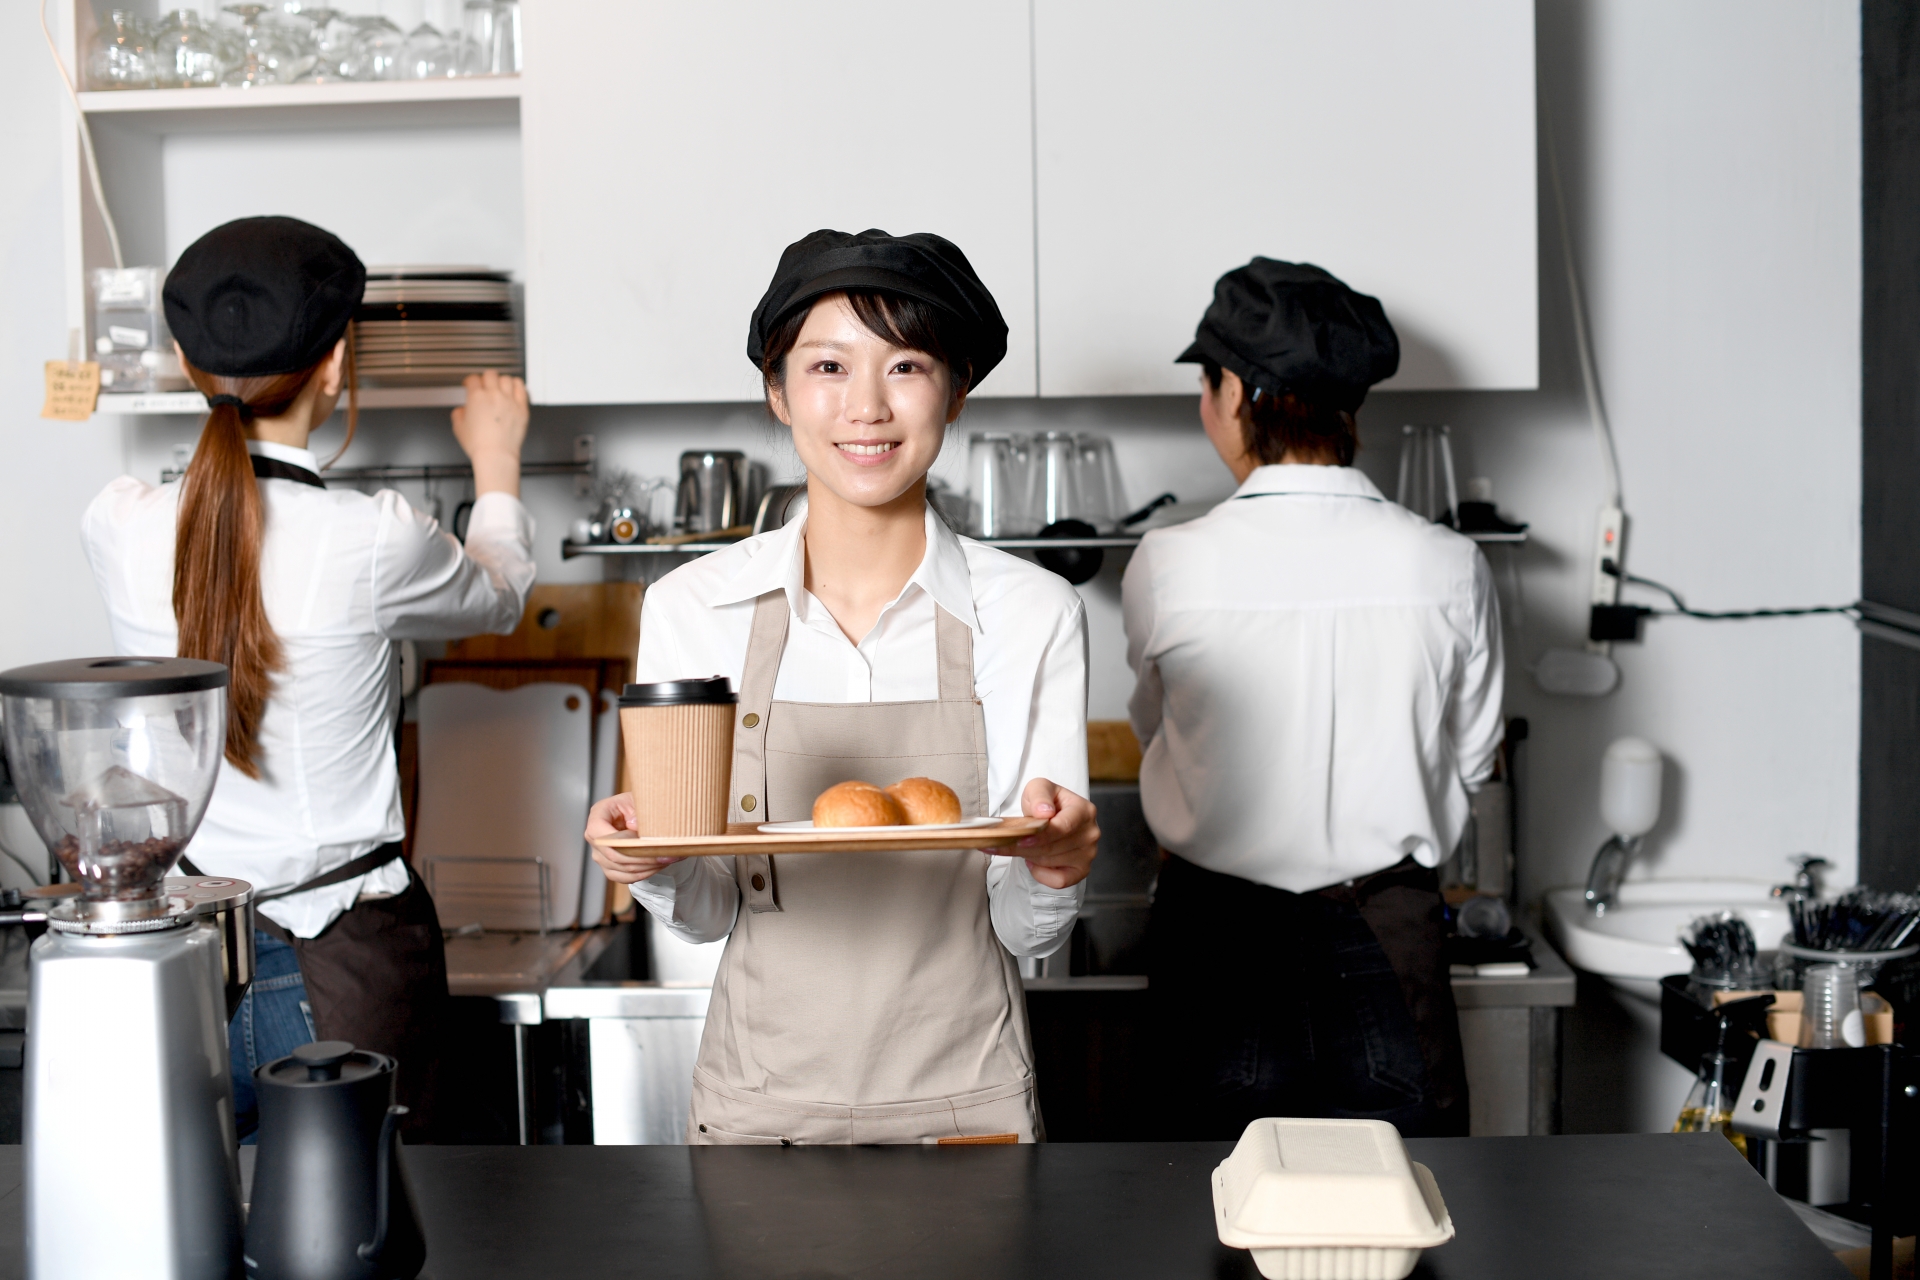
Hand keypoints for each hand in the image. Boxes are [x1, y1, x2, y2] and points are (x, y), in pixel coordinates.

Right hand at [450, 371, 527, 497]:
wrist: (496, 455)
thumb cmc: (479, 445)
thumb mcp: (458, 428)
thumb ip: (458, 413)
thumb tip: (462, 410)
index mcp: (476, 397)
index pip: (472, 379)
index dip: (470, 381)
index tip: (470, 384)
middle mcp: (494, 395)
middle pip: (490, 374)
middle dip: (485, 378)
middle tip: (485, 384)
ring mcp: (509, 400)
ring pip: (506, 378)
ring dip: (501, 381)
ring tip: (500, 386)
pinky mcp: (522, 408)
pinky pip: (521, 388)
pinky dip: (517, 385)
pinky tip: (514, 388)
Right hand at [585, 792, 682, 884]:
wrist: (638, 813)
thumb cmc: (637, 805)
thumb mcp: (639, 800)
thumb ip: (637, 811)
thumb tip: (634, 825)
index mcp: (599, 815)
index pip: (598, 831)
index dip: (619, 840)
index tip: (643, 844)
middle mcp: (595, 837)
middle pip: (613, 855)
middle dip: (642, 857)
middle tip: (665, 854)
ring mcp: (601, 854)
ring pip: (621, 869)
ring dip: (646, 867)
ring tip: (666, 859)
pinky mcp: (610, 867)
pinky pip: (624, 877)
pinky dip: (643, 873)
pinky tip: (656, 866)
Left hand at [1003, 778, 1098, 889]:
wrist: (1053, 814)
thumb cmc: (1046, 802)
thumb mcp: (1039, 788)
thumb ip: (1040, 796)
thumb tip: (1044, 812)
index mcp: (1084, 811)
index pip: (1063, 827)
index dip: (1041, 835)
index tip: (1021, 838)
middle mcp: (1090, 833)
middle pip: (1053, 847)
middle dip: (1024, 847)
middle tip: (1001, 844)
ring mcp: (1088, 854)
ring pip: (1050, 862)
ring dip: (1029, 856)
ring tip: (1021, 845)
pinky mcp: (1081, 870)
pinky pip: (1058, 880)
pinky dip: (1041, 873)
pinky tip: (1035, 860)